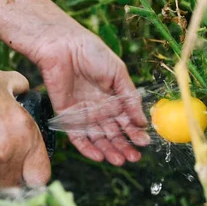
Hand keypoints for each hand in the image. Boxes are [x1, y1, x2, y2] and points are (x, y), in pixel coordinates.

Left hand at [34, 28, 150, 165]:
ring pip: (98, 138)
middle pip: (114, 134)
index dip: (135, 133)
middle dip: (124, 146)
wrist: (62, 45)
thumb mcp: (118, 74)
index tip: (144, 143)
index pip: (127, 121)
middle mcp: (101, 109)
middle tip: (134, 158)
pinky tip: (99, 157)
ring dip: (109, 151)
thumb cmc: (92, 53)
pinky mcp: (66, 116)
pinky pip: (78, 136)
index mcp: (115, 99)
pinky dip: (87, 148)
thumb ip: (130, 98)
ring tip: (119, 161)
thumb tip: (142, 121)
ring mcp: (84, 114)